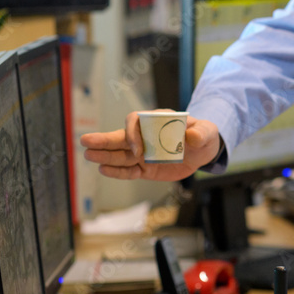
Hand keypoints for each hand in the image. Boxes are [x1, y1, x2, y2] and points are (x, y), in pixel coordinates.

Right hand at [80, 111, 221, 181]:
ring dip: (105, 156)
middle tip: (85, 141)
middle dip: (104, 140)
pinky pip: (129, 171)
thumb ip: (201, 133)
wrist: (203, 152)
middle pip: (121, 137)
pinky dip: (118, 171)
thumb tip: (192, 136)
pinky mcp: (146, 168)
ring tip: (88, 156)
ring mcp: (144, 153)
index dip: (132, 134)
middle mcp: (146, 136)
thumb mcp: (207, 132)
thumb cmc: (204, 136)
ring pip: (121, 154)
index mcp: (157, 121)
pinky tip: (104, 170)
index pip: (136, 121)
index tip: (138, 150)